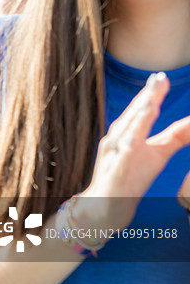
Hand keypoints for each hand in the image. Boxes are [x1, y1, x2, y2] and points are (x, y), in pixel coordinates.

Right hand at [77, 73, 189, 229]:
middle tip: (158, 79)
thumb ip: (176, 136)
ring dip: (136, 118)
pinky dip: (127, 148)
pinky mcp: (114, 174)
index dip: (151, 94)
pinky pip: (121, 160)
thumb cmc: (131, 177)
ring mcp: (113, 157)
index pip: (141, 110)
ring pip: (125, 134)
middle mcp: (117, 140)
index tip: (162, 77)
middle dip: (145, 98)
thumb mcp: (158, 153)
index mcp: (127, 133)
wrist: (106, 206)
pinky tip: (134, 138)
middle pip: (132, 116)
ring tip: (150, 103)